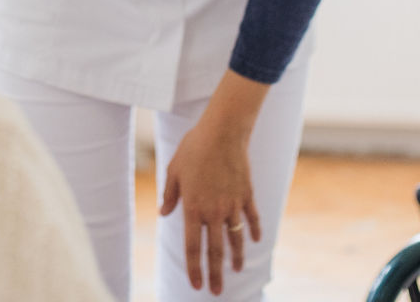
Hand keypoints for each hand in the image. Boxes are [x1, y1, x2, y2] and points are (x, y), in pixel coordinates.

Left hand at [158, 70, 268, 294]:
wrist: (222, 132)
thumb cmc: (194, 148)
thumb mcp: (173, 169)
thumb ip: (170, 194)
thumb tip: (164, 214)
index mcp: (193, 207)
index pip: (192, 246)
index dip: (193, 267)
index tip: (196, 284)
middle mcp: (214, 211)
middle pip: (215, 251)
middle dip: (215, 274)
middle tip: (215, 292)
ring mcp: (233, 205)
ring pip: (235, 239)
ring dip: (236, 257)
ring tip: (235, 271)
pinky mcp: (247, 195)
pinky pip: (252, 218)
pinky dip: (254, 231)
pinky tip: (255, 241)